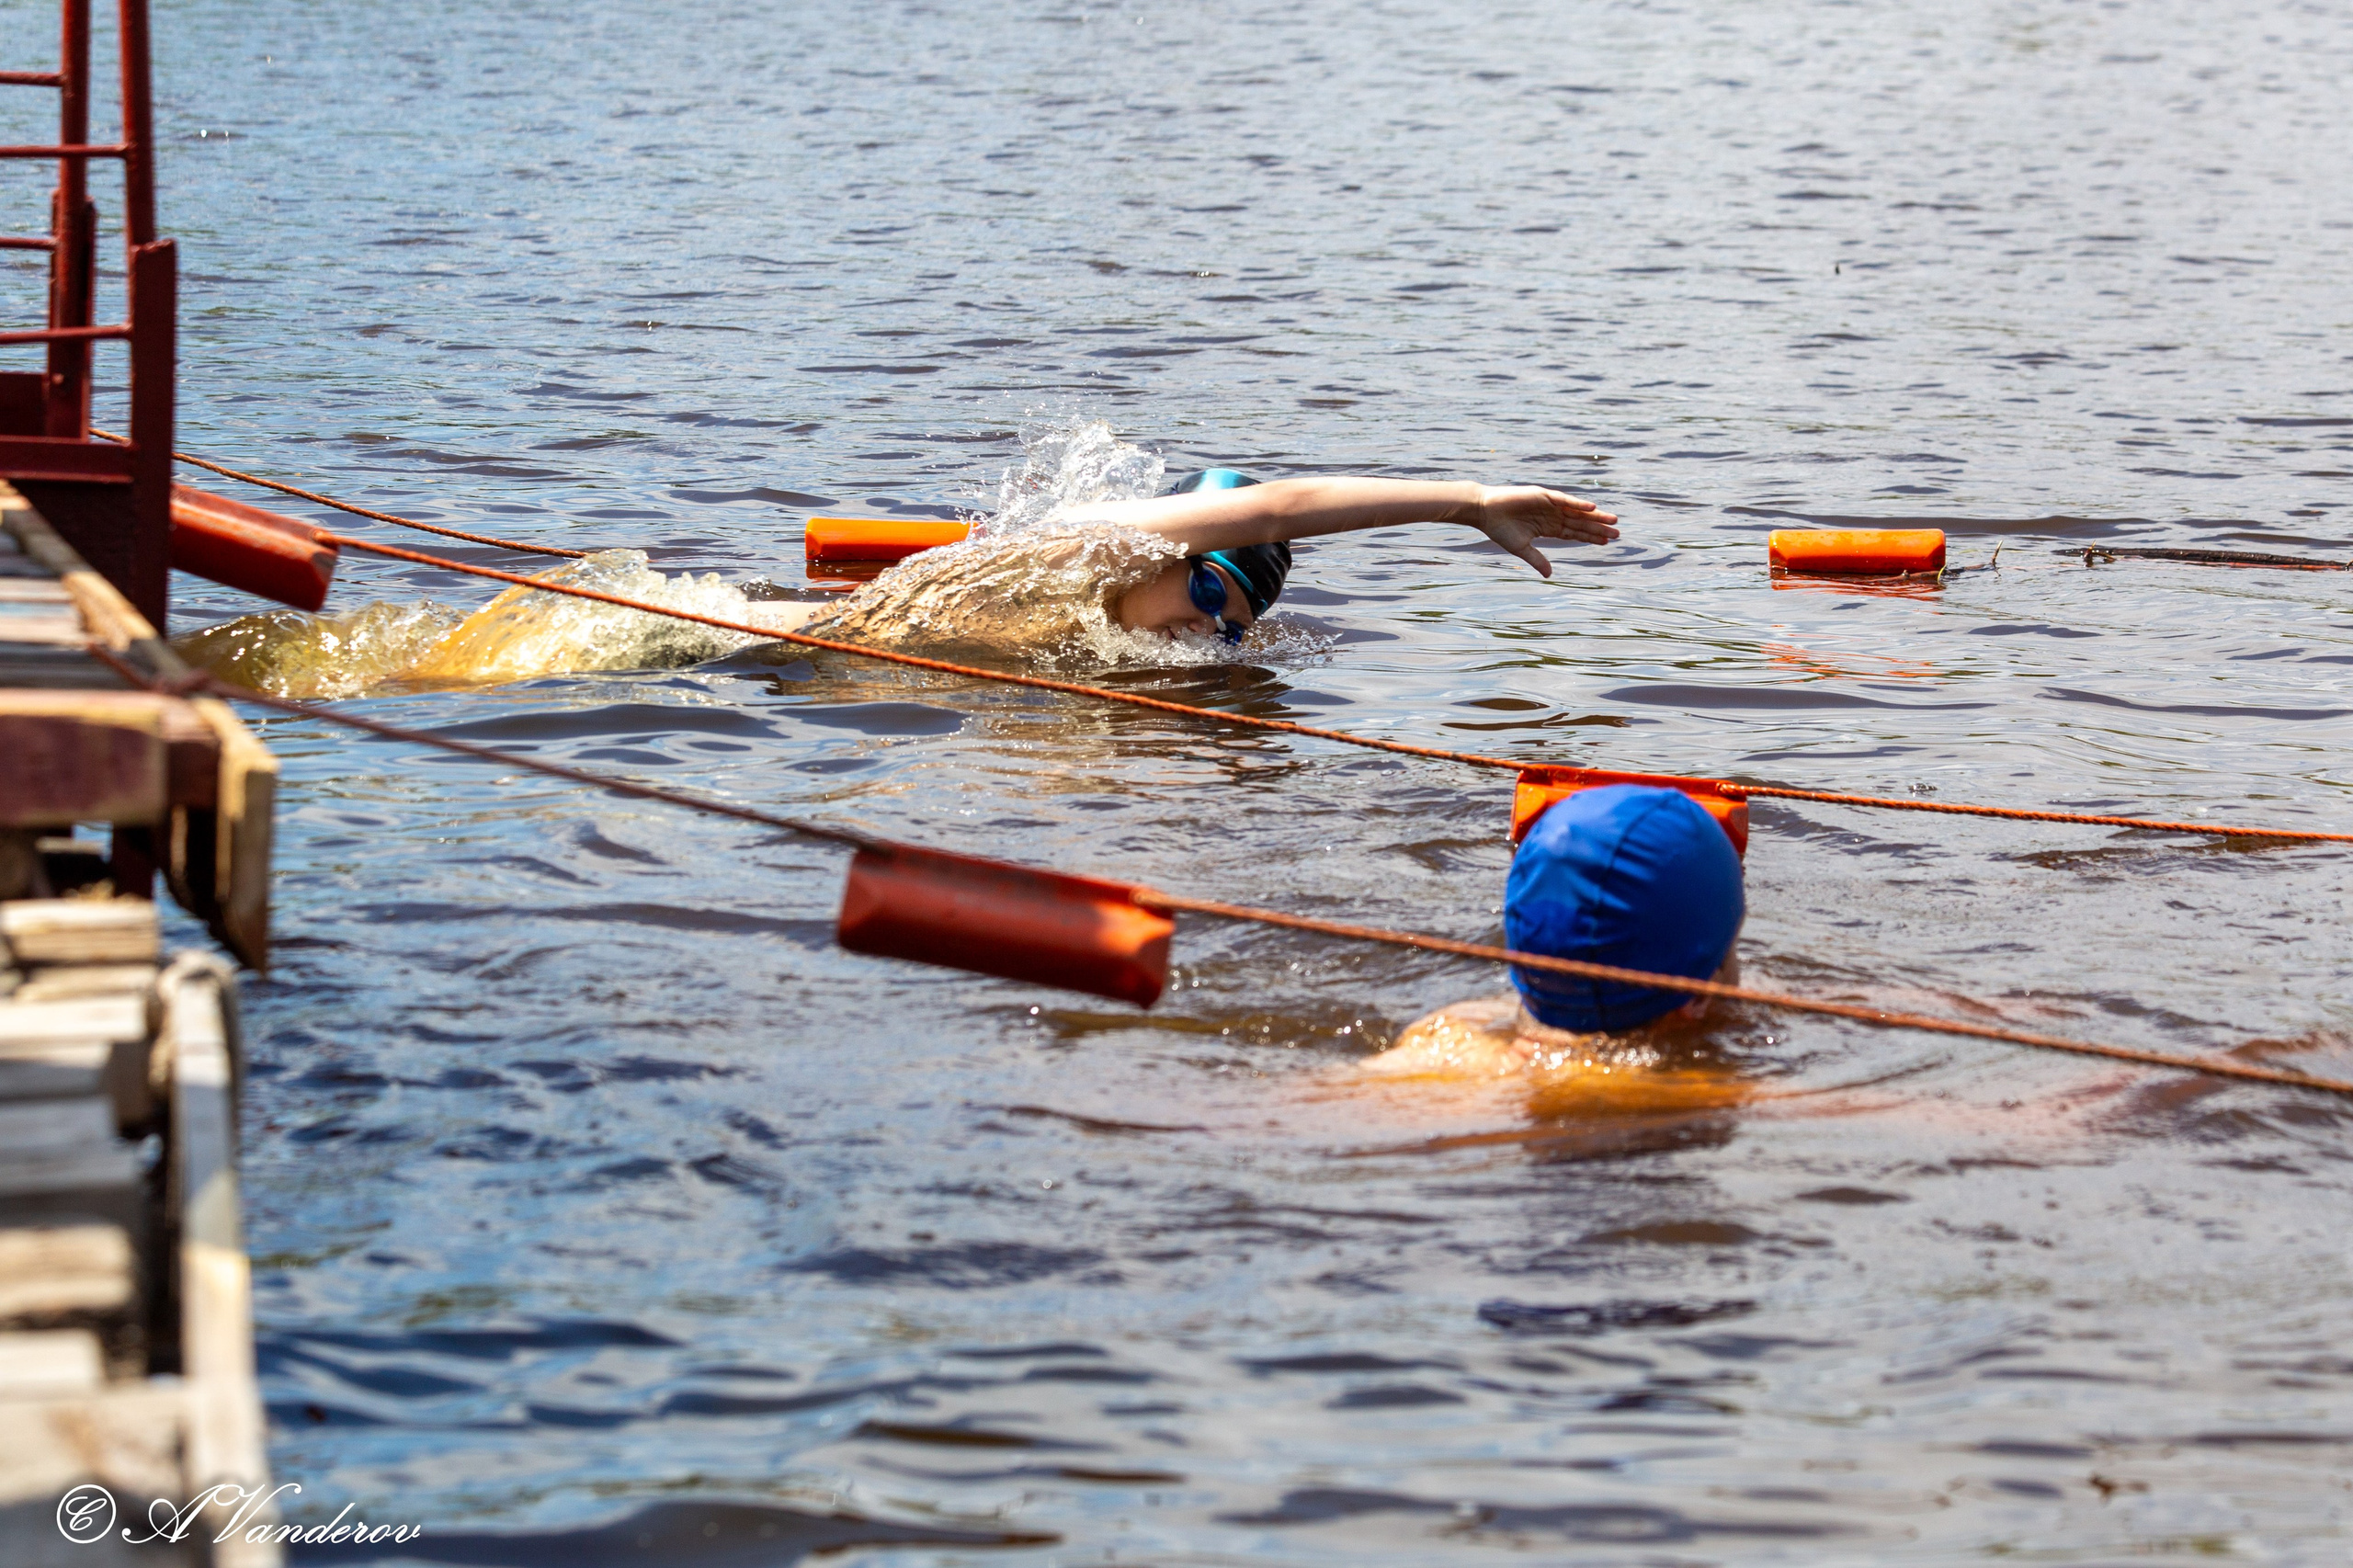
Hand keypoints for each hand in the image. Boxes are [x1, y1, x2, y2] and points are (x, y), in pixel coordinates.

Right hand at [1468, 486, 1619, 576]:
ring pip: (1577, 511)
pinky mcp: (1543, 495)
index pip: (1574, 533)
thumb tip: (1549, 575)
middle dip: (1598, 528)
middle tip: (1618, 533)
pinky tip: (1592, 507)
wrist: (1484, 511)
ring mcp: (1549, 504)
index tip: (1607, 542)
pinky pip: (1565, 500)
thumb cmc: (1499, 529)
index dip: (1590, 537)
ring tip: (1613, 520)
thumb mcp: (1521, 548)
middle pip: (1580, 523)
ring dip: (1595, 516)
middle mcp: (1552, 515)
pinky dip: (1578, 503)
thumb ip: (1537, 559)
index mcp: (1547, 528)